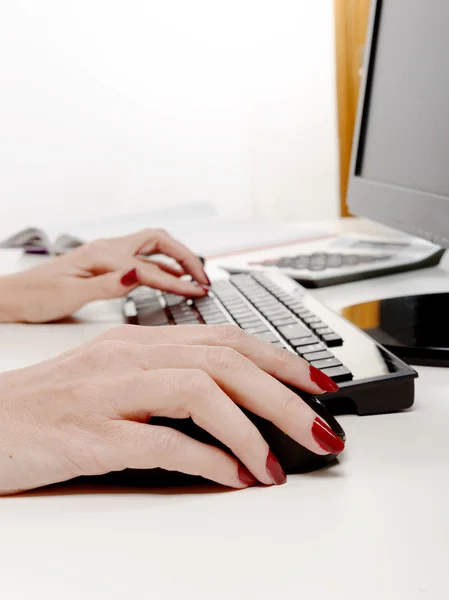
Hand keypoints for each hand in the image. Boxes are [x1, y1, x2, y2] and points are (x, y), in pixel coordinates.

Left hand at [0, 228, 208, 322]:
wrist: (14, 295)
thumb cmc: (37, 296)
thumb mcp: (70, 296)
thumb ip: (107, 285)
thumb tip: (138, 275)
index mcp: (102, 256)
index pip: (151, 269)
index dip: (178, 281)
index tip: (199, 293)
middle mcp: (108, 249)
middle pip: (160, 242)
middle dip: (186, 256)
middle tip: (204, 278)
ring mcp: (108, 254)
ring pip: (154, 248)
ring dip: (178, 258)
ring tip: (196, 277)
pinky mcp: (107, 263)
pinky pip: (143, 259)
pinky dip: (163, 266)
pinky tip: (170, 277)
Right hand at [0, 325, 342, 494]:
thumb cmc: (53, 403)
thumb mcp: (117, 378)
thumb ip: (170, 382)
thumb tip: (232, 405)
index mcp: (140, 340)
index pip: (226, 338)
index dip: (279, 360)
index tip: (317, 384)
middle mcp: (130, 356)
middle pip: (225, 361)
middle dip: (284, 395)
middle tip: (322, 429)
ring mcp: (110, 392)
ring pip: (201, 391)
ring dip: (251, 429)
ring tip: (279, 465)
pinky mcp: (92, 434)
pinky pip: (162, 440)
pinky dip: (206, 459)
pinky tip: (231, 477)